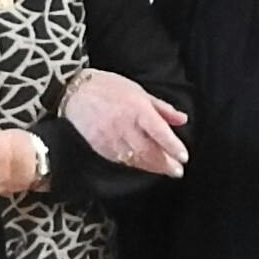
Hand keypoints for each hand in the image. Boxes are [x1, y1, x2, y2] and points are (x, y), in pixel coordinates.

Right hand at [61, 72, 191, 175]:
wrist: (75, 92)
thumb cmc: (108, 87)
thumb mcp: (139, 91)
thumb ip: (162, 108)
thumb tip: (182, 119)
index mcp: (137, 108)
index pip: (159, 132)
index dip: (173, 146)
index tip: (183, 157)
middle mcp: (124, 125)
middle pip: (149, 150)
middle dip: (165, 163)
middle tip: (177, 171)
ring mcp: (110, 137)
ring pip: (135, 158)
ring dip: (151, 167)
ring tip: (164, 171)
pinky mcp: (99, 146)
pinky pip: (120, 159)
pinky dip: (134, 164)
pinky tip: (142, 165)